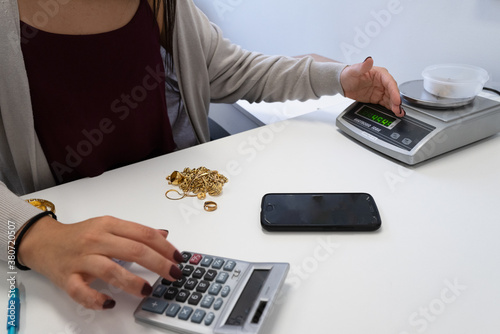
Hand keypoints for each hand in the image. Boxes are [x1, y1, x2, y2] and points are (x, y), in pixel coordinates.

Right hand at [17, 215, 183, 309]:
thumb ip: (135, 232)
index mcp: (109, 225)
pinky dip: (96, 298)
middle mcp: (97, 239)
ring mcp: (81, 259)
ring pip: (110, 269)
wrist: (43, 241)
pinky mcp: (66, 277)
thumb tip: (163, 235)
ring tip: (147, 290)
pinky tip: (110, 303)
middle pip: (133, 250)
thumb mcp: (109, 226)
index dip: (165, 247)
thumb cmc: (79, 235)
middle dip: (158, 263)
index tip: (178, 258)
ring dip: (132, 281)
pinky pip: (81, 291)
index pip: (143, 234)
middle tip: (173, 274)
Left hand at [340, 57, 404, 116]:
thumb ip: (362, 66)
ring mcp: (380, 90)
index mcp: (380, 74)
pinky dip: (390, 108)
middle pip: (392, 92)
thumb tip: (369, 60)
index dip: (394, 92)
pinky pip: (385, 103)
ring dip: (395, 106)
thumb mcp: (354, 70)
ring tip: (398, 113)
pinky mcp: (376, 98)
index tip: (397, 100)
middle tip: (398, 109)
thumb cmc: (348, 75)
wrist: (342, 83)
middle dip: (396, 101)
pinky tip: (393, 113)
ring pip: (390, 98)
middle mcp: (382, 82)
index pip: (390, 83)